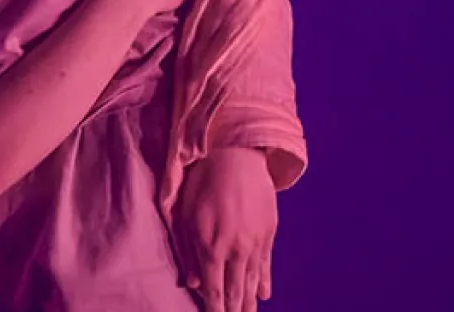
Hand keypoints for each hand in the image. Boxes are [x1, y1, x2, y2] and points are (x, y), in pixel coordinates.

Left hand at [176, 147, 279, 311]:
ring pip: (252, 282)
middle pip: (236, 291)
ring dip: (250, 303)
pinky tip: (263, 295)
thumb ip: (188, 251)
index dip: (215, 309)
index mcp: (210, 246)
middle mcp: (235, 249)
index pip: (214, 289)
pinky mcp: (268, 233)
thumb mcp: (184, 215)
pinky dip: (264, 282)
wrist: (236, 156)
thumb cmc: (201, 182)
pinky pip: (266, 264)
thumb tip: (194, 283)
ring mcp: (254, 243)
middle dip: (234, 310)